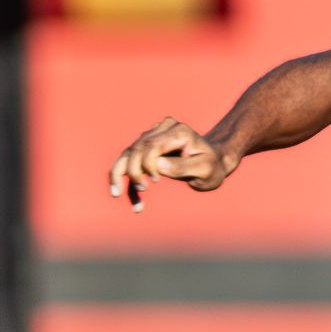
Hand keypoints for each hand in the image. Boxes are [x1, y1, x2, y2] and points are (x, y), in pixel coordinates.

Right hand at [109, 117, 232, 208]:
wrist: (213, 161)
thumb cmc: (212, 166)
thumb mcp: (204, 170)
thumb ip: (182, 167)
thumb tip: (158, 166)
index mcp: (178, 131)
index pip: (152, 145)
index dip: (147, 163)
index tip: (156, 180)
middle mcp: (163, 129)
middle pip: (136, 148)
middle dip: (132, 170)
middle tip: (143, 189)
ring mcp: (154, 136)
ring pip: (128, 154)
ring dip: (119, 175)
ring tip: (117, 194)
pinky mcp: (147, 147)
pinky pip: (130, 161)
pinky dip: (125, 180)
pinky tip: (134, 202)